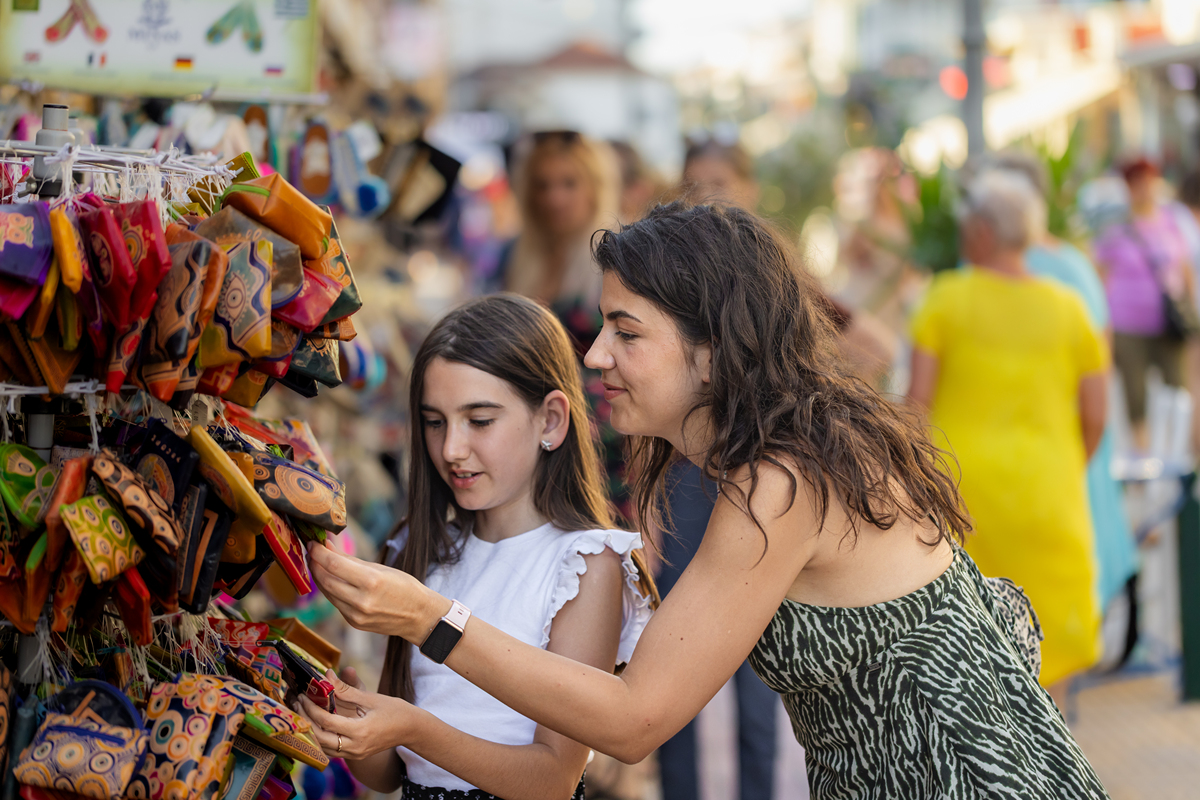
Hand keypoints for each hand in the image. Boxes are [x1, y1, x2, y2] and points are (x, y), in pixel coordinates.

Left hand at [295, 669, 417, 759]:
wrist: (411, 729)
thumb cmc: (395, 710)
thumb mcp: (371, 697)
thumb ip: (346, 689)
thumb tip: (326, 675)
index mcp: (360, 731)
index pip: (326, 721)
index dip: (311, 707)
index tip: (303, 694)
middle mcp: (355, 746)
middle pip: (319, 737)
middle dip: (305, 719)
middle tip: (297, 702)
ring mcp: (354, 754)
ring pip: (322, 746)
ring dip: (309, 730)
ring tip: (302, 712)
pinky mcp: (354, 755)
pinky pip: (330, 750)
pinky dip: (319, 738)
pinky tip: (315, 724)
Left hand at [308, 542, 447, 639]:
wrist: (419, 616)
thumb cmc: (404, 587)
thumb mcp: (380, 568)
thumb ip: (350, 559)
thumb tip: (328, 546)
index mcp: (371, 581)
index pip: (334, 565)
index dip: (319, 553)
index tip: (313, 543)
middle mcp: (362, 600)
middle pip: (326, 580)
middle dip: (315, 564)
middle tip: (312, 552)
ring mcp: (356, 615)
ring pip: (328, 592)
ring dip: (320, 577)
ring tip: (319, 564)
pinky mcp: (354, 623)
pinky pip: (336, 603)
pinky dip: (331, 590)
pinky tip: (332, 580)